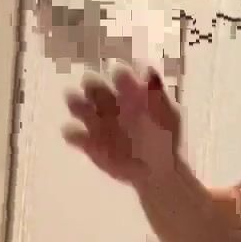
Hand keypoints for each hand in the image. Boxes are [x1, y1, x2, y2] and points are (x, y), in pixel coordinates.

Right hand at [62, 65, 181, 184]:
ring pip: (80, 109)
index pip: (120, 76)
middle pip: (95, 89)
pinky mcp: (89, 144)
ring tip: (73, 102)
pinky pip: (75, 135)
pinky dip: (72, 133)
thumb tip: (149, 71)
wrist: (156, 170)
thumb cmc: (165, 139)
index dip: (118, 75)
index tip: (118, 74)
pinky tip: (74, 133)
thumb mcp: (168, 114)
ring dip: (75, 104)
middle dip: (91, 85)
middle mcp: (110, 105)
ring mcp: (98, 125)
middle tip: (89, 84)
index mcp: (129, 94)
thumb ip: (157, 94)